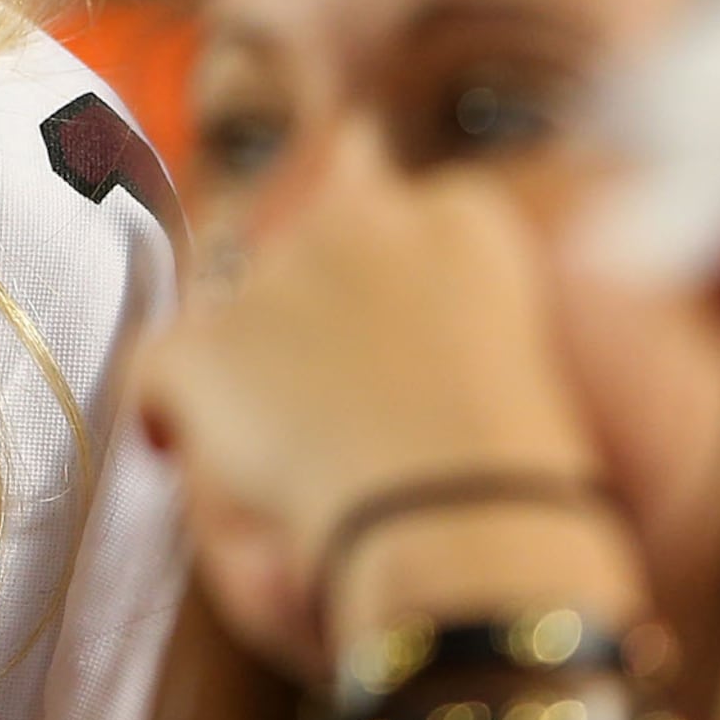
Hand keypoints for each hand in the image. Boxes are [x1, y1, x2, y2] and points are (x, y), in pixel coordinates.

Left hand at [136, 123, 638, 665]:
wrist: (477, 535)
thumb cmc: (537, 473)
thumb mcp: (558, 343)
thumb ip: (485, 285)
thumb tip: (415, 213)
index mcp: (462, 220)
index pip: (382, 183)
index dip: (373, 272)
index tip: (389, 334)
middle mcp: (357, 224)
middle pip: (298, 242)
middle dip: (306, 310)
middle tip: (341, 400)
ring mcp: (271, 283)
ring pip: (232, 307)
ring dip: (254, 368)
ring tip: (298, 446)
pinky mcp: (205, 350)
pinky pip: (161, 372)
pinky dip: (170, 413)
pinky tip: (186, 451)